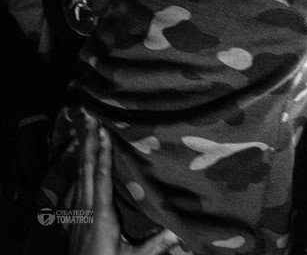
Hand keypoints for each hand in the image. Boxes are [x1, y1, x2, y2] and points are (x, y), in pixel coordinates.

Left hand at [70, 118, 179, 254]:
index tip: (103, 131)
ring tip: (83, 132)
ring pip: (77, 177)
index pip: (101, 176)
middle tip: (88, 118)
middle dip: (87, 142)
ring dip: (81, 153)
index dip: (102, 153)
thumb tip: (179, 231)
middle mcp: (85, 209)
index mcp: (100, 214)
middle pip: (85, 169)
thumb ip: (155, 244)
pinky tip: (79, 166)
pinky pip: (74, 189)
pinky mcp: (72, 220)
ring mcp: (76, 214)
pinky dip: (77, 172)